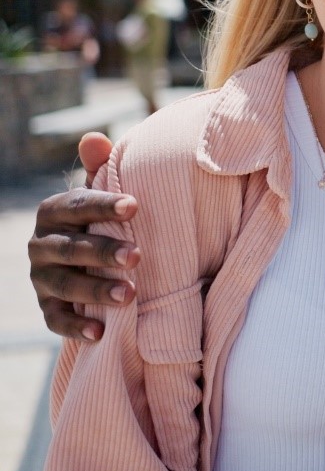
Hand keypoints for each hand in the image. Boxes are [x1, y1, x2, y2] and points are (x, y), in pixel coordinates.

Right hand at [28, 133, 141, 340]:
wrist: (84, 259)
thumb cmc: (101, 219)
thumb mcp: (101, 194)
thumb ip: (100, 169)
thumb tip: (94, 138)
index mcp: (54, 211)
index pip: (77, 206)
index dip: (105, 205)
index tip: (136, 205)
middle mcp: (40, 244)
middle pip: (69, 249)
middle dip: (102, 252)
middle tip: (137, 256)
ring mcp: (41, 278)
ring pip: (65, 285)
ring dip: (95, 290)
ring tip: (131, 295)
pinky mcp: (47, 307)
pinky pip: (56, 320)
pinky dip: (77, 327)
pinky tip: (101, 331)